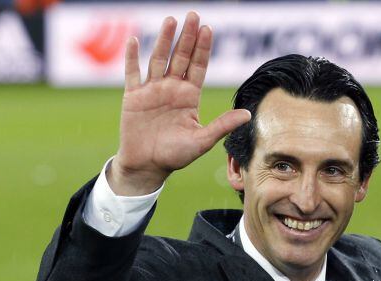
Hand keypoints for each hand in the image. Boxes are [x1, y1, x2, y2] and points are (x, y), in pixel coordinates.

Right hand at [110, 12, 250, 194]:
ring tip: (171, 20)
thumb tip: (249, 115)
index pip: (198, 67)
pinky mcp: (133, 97)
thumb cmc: (176, 155)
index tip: (209, 29)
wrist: (148, 166)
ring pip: (158, 59)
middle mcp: (172, 89)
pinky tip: (135, 40)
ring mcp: (152, 90)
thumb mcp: (202, 140)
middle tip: (193, 15)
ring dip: (164, 40)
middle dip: (187, 37)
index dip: (203, 48)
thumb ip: (222, 125)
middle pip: (181, 57)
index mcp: (189, 97)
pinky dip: (132, 57)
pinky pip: (132, 73)